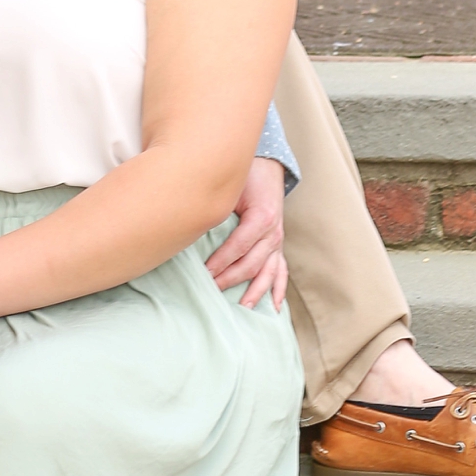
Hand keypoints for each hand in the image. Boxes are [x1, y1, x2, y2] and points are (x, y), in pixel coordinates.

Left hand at [205, 156, 287, 310]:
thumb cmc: (247, 175)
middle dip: (230, 279)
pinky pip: (281, 270)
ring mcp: (278, 241)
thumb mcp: (232, 188)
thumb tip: (194, 227)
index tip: (204, 273)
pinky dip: (279, 289)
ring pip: (267, 272)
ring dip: (255, 291)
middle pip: (251, 263)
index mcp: (262, 217)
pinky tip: (275, 307)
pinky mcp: (279, 245)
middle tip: (210, 290)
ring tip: (244, 308)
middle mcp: (273, 232)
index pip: (238, 246)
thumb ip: (220, 209)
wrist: (267, 166)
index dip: (220, 261)